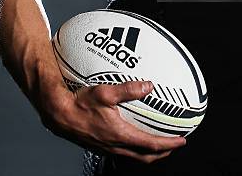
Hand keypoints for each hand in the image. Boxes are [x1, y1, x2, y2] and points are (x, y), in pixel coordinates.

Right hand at [39, 80, 185, 162]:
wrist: (59, 114)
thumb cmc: (80, 103)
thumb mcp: (106, 92)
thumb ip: (129, 89)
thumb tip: (149, 85)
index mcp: (120, 135)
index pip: (151, 145)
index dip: (169, 144)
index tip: (182, 140)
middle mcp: (115, 145)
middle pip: (145, 156)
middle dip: (163, 152)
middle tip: (173, 145)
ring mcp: (107, 147)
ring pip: (134, 156)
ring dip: (149, 152)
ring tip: (157, 143)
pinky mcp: (100, 145)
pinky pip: (123, 151)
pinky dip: (135, 148)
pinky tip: (133, 136)